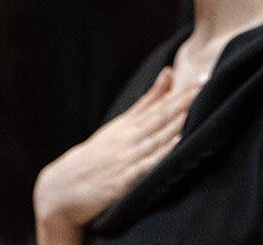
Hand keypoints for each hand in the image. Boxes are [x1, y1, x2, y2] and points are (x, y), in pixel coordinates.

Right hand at [33, 67, 198, 244]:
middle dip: (181, 104)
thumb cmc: (96, 155)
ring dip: (174, 125)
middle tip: (202, 88)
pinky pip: (144, 167)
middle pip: (158, 119)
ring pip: (154, 140)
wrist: (60, 189)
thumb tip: (169, 72)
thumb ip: (147, 101)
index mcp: (127, 127)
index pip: (157, 107)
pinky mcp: (121, 182)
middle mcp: (127, 140)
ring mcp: (124, 160)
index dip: (179, 95)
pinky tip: (176, 146)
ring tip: (193, 111)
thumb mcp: (119, 125)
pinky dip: (160, 155)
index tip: (200, 81)